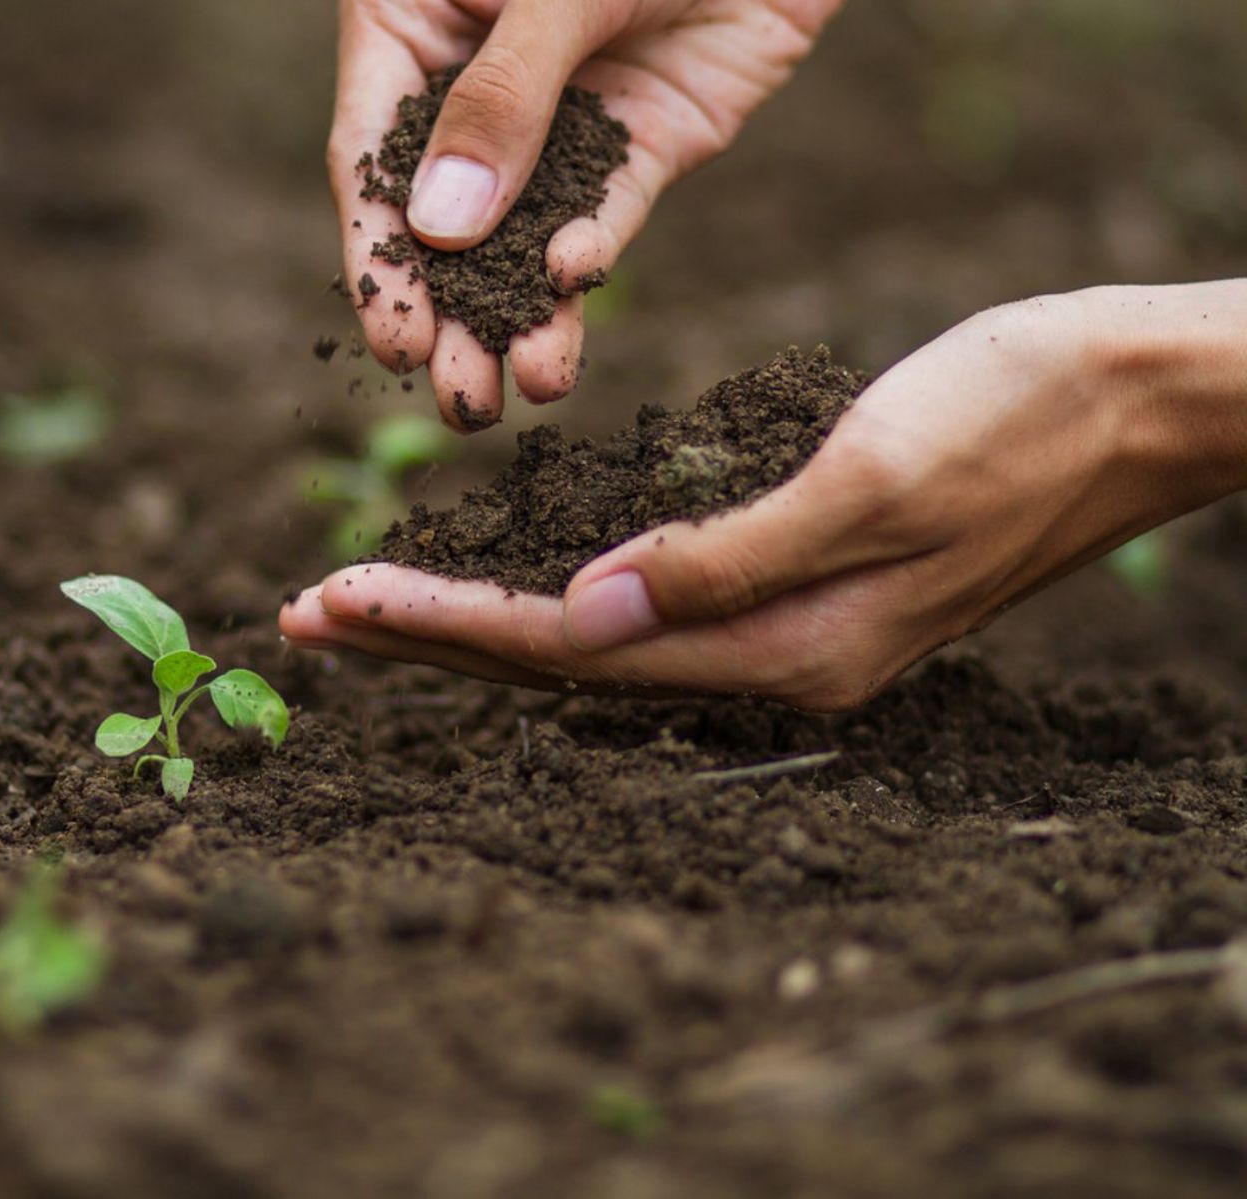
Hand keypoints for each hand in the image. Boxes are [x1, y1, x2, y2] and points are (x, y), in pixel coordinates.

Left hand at [282, 284, 1246, 706]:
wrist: (1132, 402)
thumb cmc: (1016, 417)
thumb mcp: (875, 478)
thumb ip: (729, 558)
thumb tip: (587, 617)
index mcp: (778, 647)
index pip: (563, 649)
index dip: (439, 626)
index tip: (332, 601)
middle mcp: (767, 661)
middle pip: (553, 663)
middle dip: (423, 638)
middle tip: (302, 618)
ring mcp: (781, 634)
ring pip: (585, 643)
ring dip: (470, 624)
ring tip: (369, 608)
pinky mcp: (792, 590)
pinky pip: (639, 613)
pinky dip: (547, 601)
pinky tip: (506, 590)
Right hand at [329, 0, 842, 429]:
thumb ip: (503, 99)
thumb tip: (441, 228)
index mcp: (414, 22)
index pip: (372, 158)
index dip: (382, 256)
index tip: (396, 342)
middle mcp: (474, 82)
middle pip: (445, 219)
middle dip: (452, 314)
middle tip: (460, 399)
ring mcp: (558, 119)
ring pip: (523, 233)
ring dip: (517, 316)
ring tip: (508, 393)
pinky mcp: (638, 141)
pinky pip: (606, 209)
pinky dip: (589, 251)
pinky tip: (569, 287)